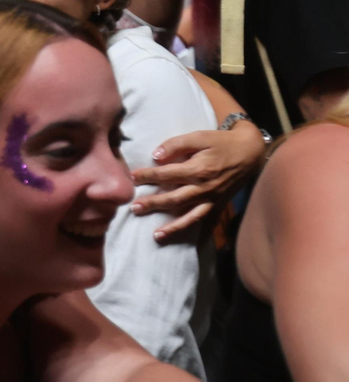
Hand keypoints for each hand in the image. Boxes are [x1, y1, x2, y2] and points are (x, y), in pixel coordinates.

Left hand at [130, 122, 267, 238]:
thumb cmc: (221, 142)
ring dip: (173, 227)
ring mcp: (213, 199)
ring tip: (156, 235)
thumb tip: (156, 155)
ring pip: (190, 216)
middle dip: (153, 204)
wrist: (250, 152)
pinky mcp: (219, 205)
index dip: (147, 176)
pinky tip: (189, 244)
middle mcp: (204, 188)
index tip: (132, 177)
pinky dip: (200, 234)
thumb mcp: (199, 137)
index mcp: (198, 169)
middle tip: (134, 208)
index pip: (166, 175)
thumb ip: (176, 144)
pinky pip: (208, 222)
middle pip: (174, 199)